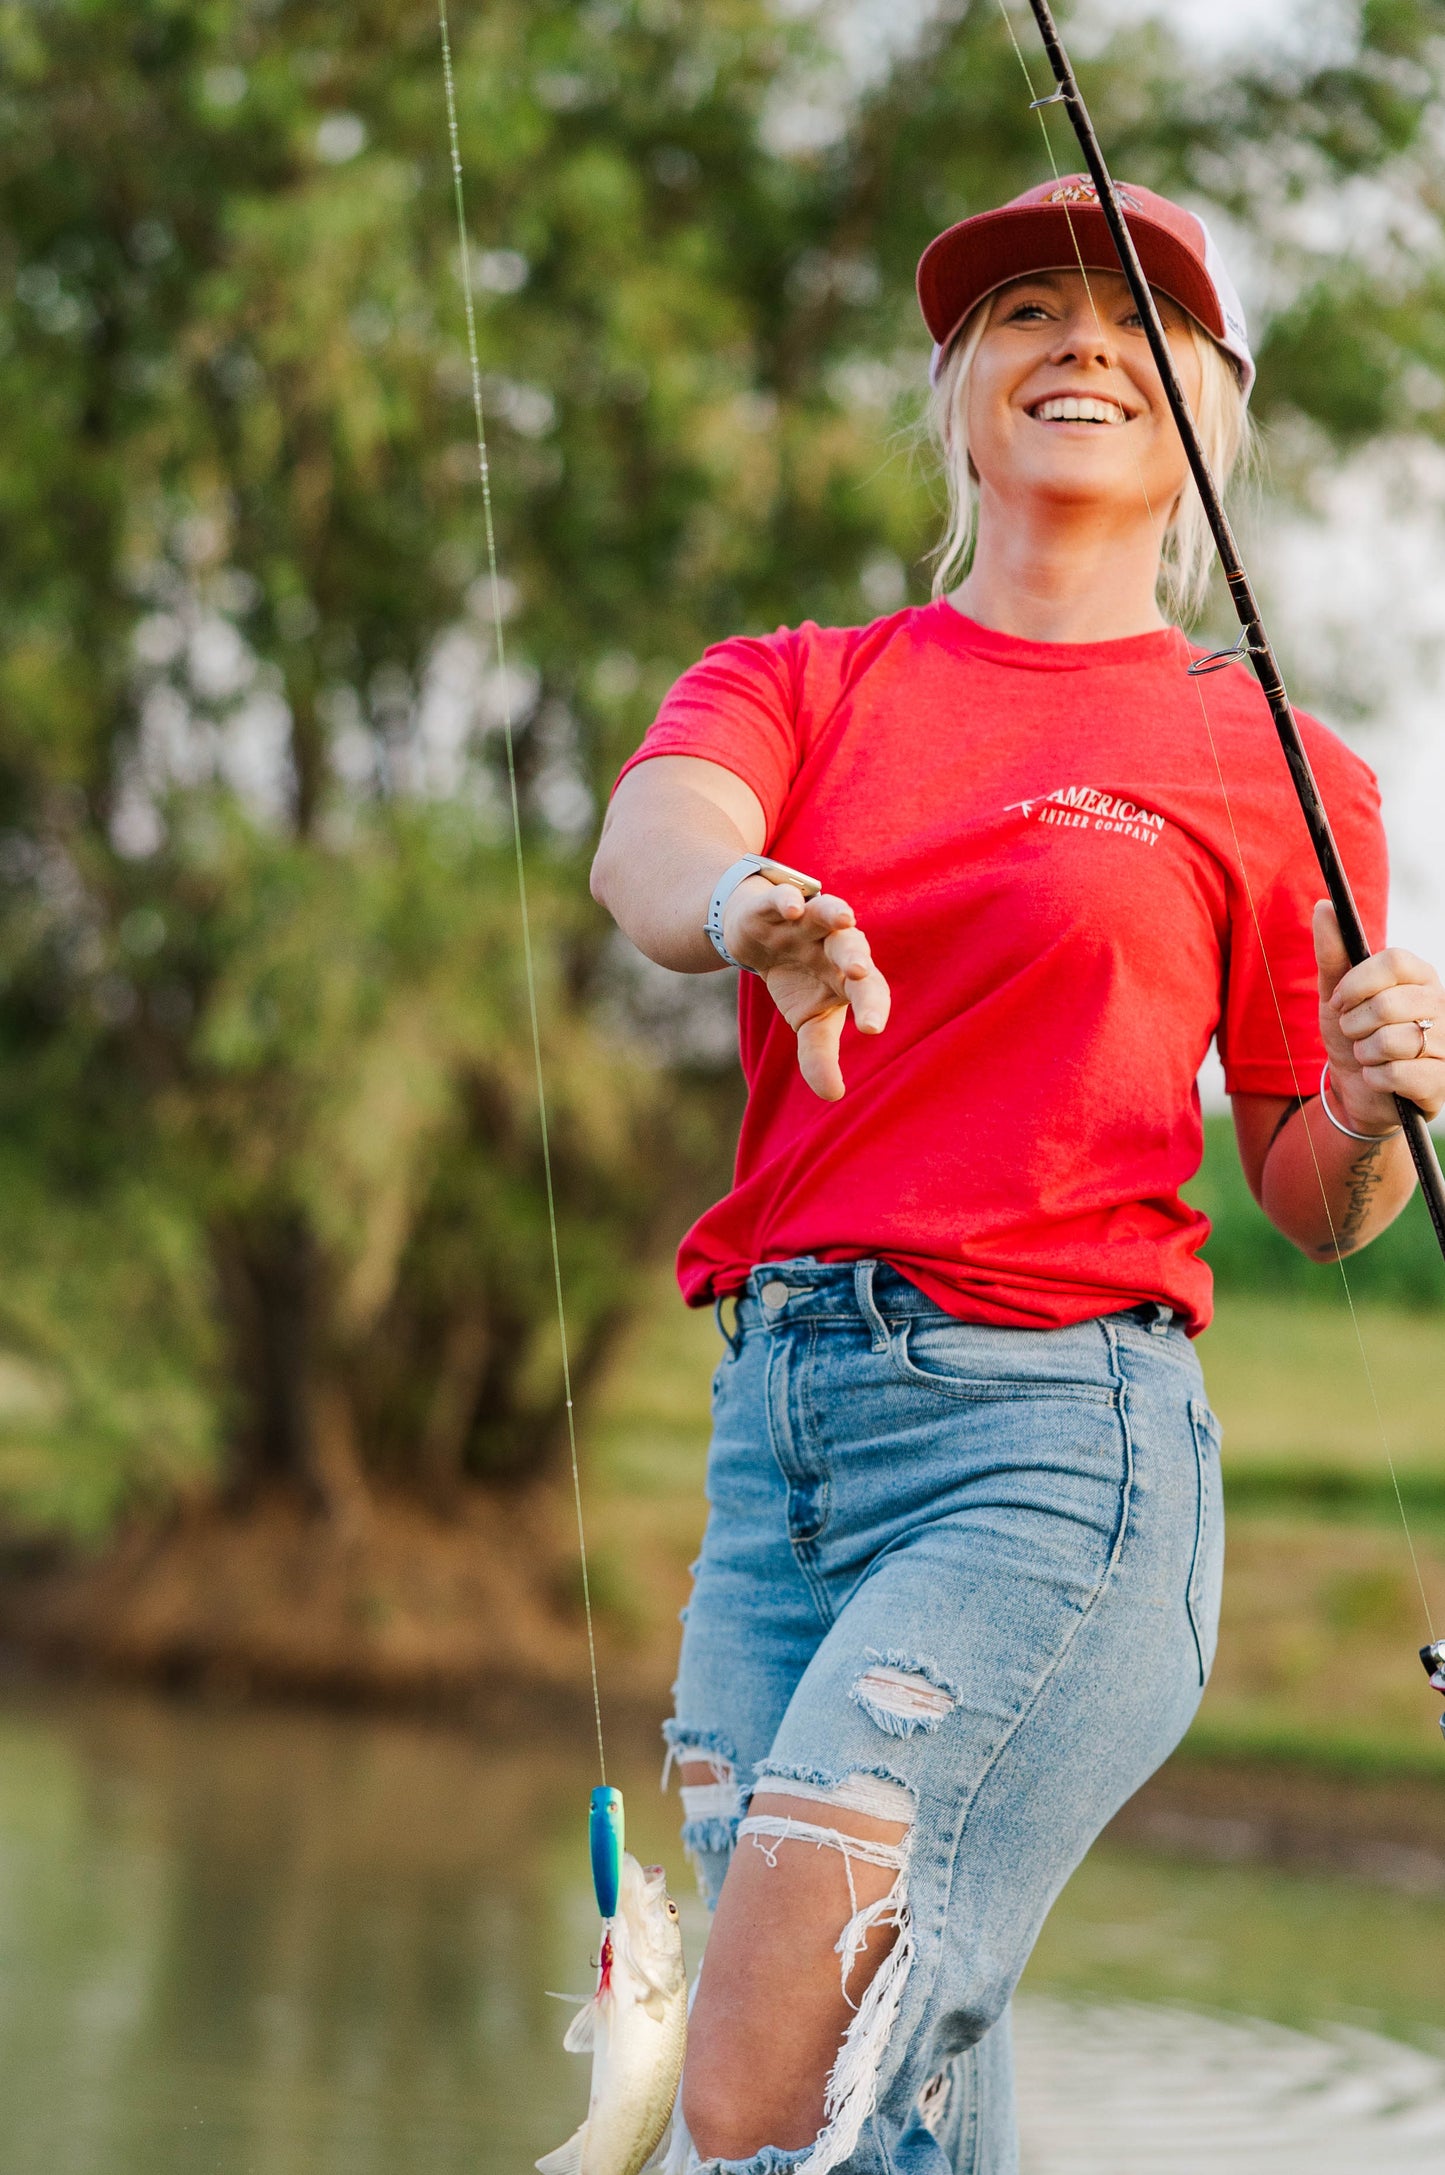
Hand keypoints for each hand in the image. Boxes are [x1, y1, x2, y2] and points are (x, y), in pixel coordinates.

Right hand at [723, 877, 890, 1100]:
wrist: (757, 936)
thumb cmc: (797, 979)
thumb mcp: (806, 1021)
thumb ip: (819, 1056)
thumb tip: (833, 1096)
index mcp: (847, 974)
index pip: (867, 989)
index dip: (871, 1005)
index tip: (870, 1029)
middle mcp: (834, 944)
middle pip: (851, 947)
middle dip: (855, 958)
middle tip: (857, 973)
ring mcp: (807, 922)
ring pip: (827, 912)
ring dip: (834, 913)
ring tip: (844, 918)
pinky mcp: (776, 906)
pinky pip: (785, 897)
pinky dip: (789, 900)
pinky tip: (793, 908)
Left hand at [1315, 901, 1444, 1128]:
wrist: (1359, 1089)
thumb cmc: (1353, 1034)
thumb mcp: (1336, 994)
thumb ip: (1333, 952)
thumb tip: (1325, 906)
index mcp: (1420, 977)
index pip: (1394, 960)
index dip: (1358, 982)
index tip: (1340, 1000)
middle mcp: (1441, 1005)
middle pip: (1389, 1003)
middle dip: (1355, 1024)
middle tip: (1353, 1033)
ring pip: (1393, 1041)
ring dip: (1364, 1053)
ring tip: (1368, 1056)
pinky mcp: (1441, 1081)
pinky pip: (1398, 1074)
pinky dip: (1375, 1078)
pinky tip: (1379, 1078)